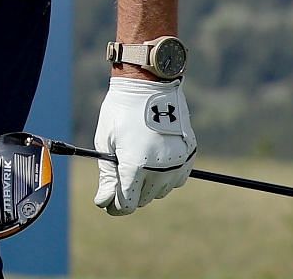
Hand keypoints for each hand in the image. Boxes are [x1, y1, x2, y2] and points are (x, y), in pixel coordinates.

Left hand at [93, 77, 194, 214]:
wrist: (150, 85)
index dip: (115, 206)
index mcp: (136, 164)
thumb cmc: (121, 112)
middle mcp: (160, 168)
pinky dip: (165, 176)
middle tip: (119, 174)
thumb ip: (107, 174)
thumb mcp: (106, 141)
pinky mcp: (188, 156)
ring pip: (160, 191)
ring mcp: (177, 163)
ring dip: (147, 185)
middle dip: (129, 193)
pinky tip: (154, 159)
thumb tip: (103, 203)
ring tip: (136, 161)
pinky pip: (176, 180)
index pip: (127, 203)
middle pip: (144, 199)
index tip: (107, 202)